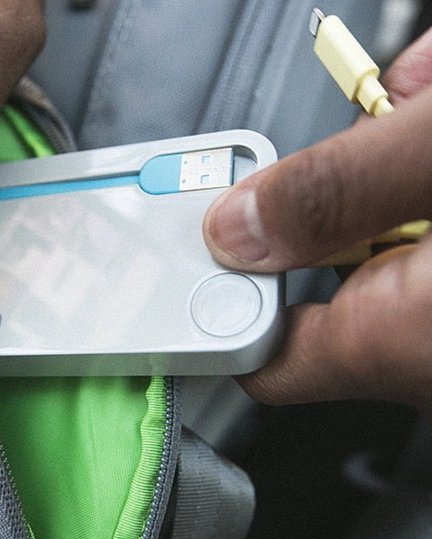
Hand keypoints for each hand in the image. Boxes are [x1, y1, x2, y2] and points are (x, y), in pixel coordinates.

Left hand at [202, 27, 431, 414]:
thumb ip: (341, 191)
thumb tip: (237, 227)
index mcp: (406, 339)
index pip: (266, 356)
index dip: (220, 309)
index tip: (197, 259)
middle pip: (336, 262)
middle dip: (351, 179)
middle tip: (395, 116)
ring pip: (397, 218)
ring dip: (412, 145)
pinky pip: (430, 211)